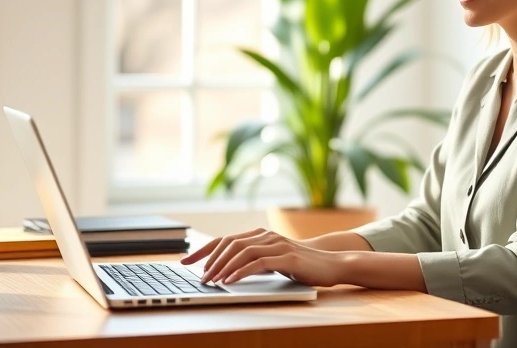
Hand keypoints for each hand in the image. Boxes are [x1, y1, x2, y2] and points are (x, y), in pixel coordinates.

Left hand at [181, 228, 346, 286]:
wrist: (331, 264)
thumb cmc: (300, 265)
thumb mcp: (272, 261)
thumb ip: (253, 260)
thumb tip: (225, 270)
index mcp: (260, 235)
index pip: (225, 239)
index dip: (203, 249)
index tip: (185, 261)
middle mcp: (266, 236)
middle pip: (230, 243)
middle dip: (210, 260)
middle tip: (199, 276)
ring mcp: (277, 244)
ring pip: (241, 251)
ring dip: (223, 267)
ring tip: (212, 280)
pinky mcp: (287, 257)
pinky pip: (258, 262)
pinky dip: (241, 271)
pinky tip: (231, 280)